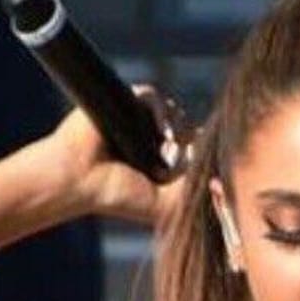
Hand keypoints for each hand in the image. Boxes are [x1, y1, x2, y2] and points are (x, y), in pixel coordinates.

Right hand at [36, 83, 197, 229]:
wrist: (80, 179)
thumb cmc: (117, 196)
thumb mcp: (163, 203)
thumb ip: (190, 193)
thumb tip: (219, 179)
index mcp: (157, 162)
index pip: (190, 147)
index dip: (201, 149)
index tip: (202, 158)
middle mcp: (148, 140)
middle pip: (185, 127)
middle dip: (188, 138)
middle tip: (181, 155)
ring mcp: (136, 120)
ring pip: (172, 112)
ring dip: (176, 126)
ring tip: (168, 146)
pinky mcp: (124, 102)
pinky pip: (153, 97)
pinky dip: (161, 111)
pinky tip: (163, 132)